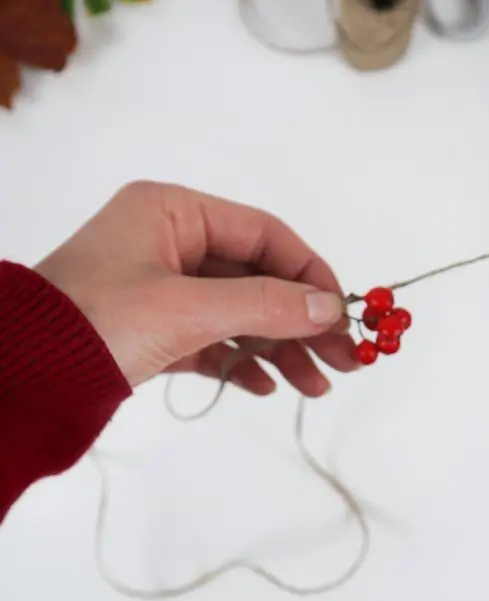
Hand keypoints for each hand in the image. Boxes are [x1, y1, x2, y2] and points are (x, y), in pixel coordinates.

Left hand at [35, 181, 358, 391]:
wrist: (20, 378)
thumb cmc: (95, 323)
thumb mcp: (189, 309)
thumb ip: (266, 306)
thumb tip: (331, 308)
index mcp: (172, 212)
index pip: (264, 235)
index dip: (310, 274)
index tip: (343, 314)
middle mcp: (169, 242)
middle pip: (257, 278)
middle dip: (301, 323)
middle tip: (345, 361)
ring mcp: (159, 287)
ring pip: (238, 313)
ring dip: (279, 349)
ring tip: (314, 387)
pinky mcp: (151, 328)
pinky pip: (211, 339)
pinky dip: (240, 362)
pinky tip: (267, 387)